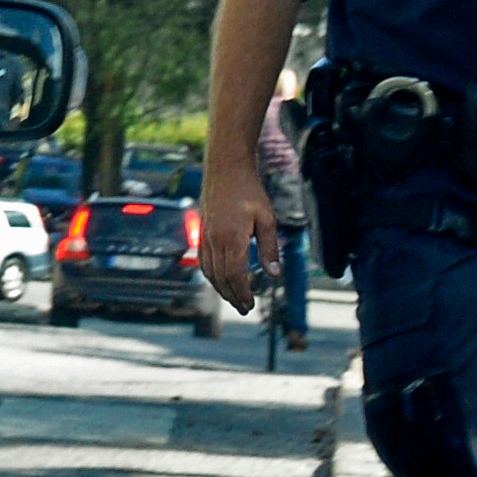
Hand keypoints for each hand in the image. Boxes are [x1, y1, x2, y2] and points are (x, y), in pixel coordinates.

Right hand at [205, 180, 278, 311]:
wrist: (226, 168)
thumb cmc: (250, 191)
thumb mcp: (267, 219)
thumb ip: (270, 248)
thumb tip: (274, 274)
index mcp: (232, 237)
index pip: (235, 275)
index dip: (242, 292)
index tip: (251, 304)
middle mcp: (214, 239)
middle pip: (221, 277)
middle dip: (233, 296)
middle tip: (245, 308)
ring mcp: (205, 236)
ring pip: (209, 271)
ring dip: (221, 288)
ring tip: (233, 298)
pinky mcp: (202, 231)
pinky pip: (203, 260)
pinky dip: (211, 275)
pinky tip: (219, 279)